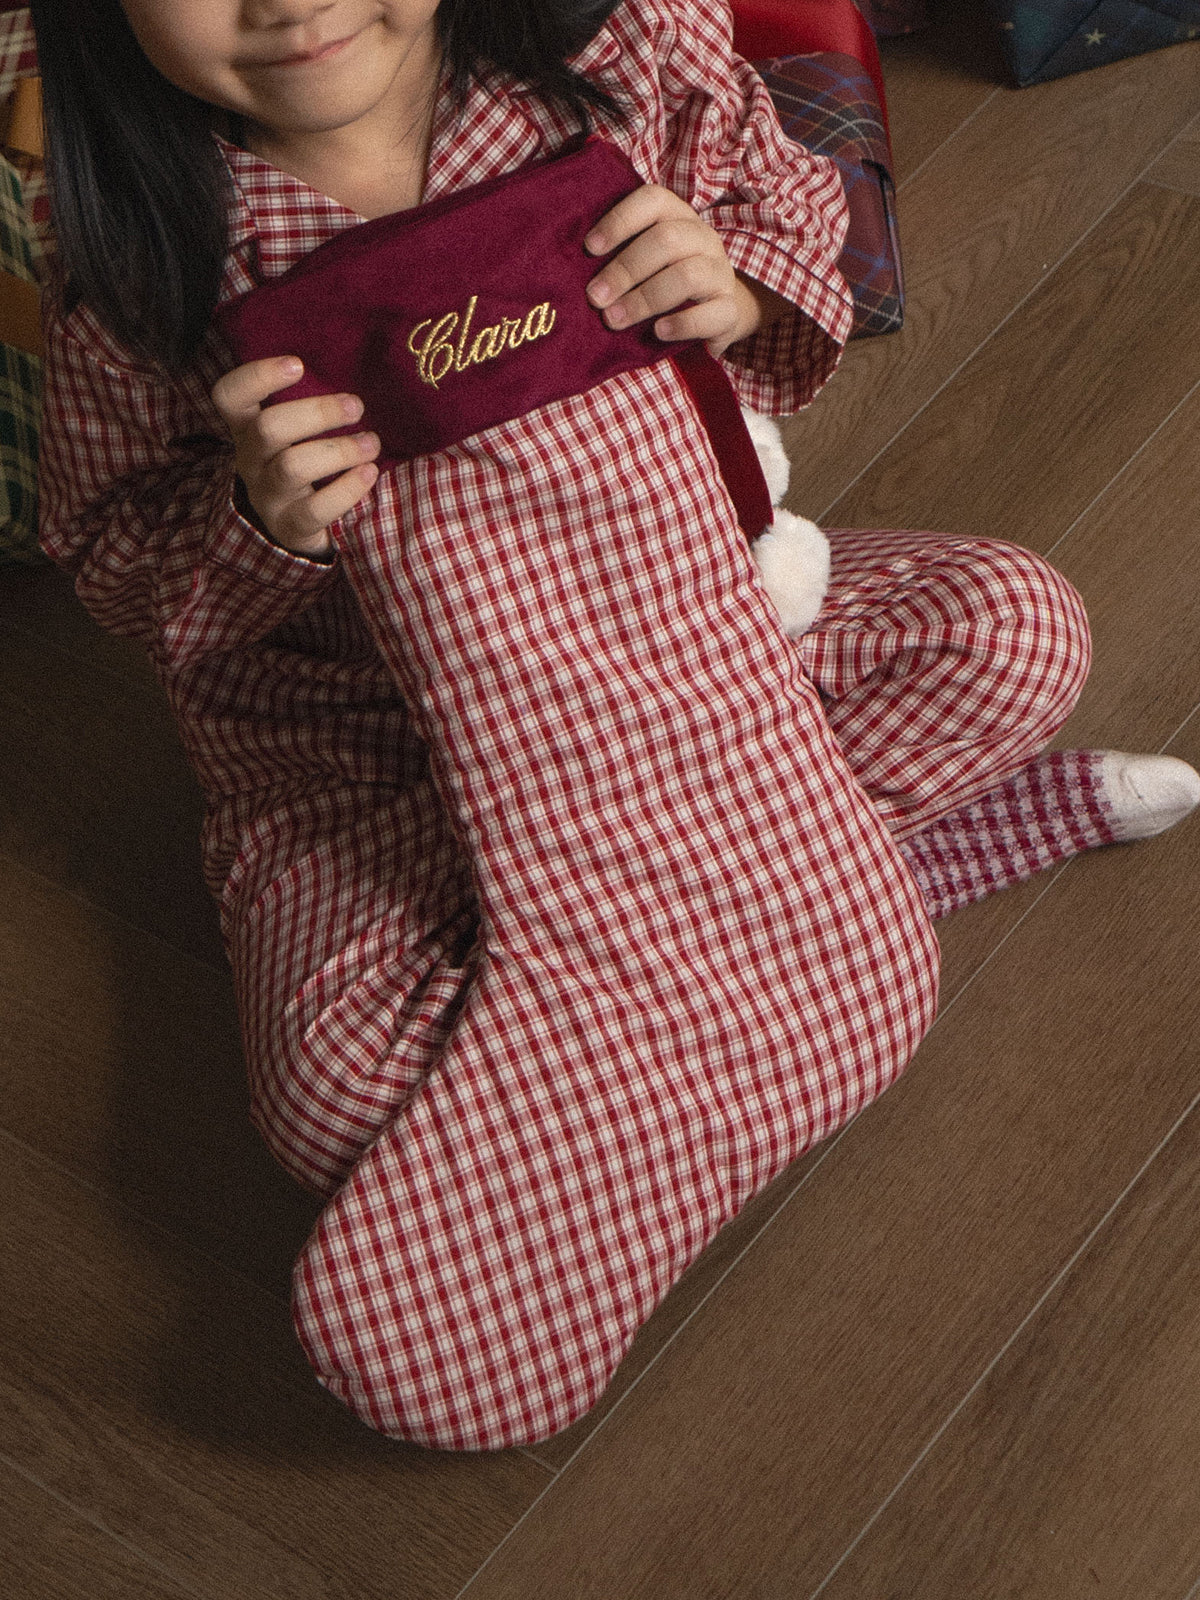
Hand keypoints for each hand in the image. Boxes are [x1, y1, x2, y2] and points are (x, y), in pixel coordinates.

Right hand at [210, 356, 380, 559]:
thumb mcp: (296, 432)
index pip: (229, 396)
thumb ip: (310, 405)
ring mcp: (267, 496)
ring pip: (291, 467)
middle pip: (268, 429)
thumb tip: (356, 366)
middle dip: (317, 414)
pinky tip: (370, 473)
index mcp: (247, 428)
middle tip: (357, 406)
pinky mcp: (290, 527)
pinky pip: (314, 509)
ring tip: (372, 443)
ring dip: (338, 451)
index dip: (257, 376)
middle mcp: (250, 461)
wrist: (302, 528)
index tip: (298, 365)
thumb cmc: (306, 463)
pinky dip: (346, 489)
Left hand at [584, 185, 764, 357]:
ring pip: (687, 276)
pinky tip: (658, 331)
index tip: (589, 248)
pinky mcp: (730, 310)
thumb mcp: (646, 262)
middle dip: (624, 269)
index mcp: (678, 218)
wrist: (718, 313)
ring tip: (614, 319)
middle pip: (666, 241)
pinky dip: (681, 323)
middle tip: (594, 297)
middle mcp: (703, 239)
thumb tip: (569, 266)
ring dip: (644, 299)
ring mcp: (720, 273)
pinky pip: (711, 314)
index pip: (653, 201)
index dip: (620, 221)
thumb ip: (619, 255)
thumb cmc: (666, 283)